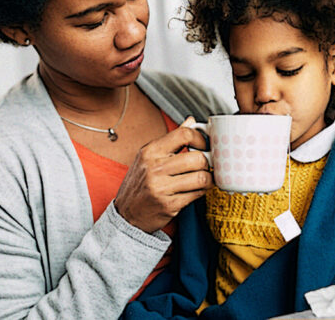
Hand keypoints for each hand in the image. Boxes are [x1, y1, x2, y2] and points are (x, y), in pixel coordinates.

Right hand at [115, 117, 212, 232]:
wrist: (126, 214)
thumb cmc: (140, 184)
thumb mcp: (149, 157)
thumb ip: (171, 140)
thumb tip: (190, 121)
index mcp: (150, 151)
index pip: (184, 134)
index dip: (201, 139)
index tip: (204, 146)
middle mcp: (154, 168)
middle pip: (197, 158)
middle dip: (207, 163)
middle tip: (205, 166)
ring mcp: (161, 187)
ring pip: (201, 177)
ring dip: (208, 179)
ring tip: (203, 179)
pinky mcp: (169, 205)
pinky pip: (197, 194)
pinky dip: (201, 192)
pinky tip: (196, 190)